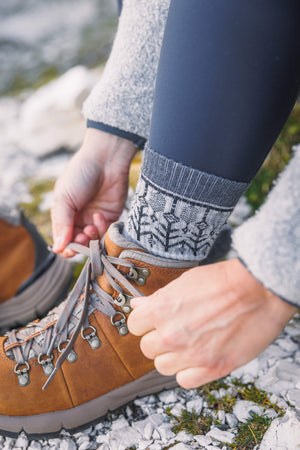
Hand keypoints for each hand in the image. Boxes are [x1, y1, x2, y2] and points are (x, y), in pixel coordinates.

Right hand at [51, 128, 136, 255]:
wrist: (105, 160)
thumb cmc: (80, 175)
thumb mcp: (64, 199)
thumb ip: (61, 224)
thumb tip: (56, 249)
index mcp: (64, 215)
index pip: (63, 239)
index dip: (66, 247)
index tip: (69, 248)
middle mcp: (80, 219)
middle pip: (80, 243)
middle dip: (80, 245)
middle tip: (81, 238)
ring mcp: (96, 218)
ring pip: (95, 241)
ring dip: (92, 238)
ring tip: (91, 227)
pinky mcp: (112, 217)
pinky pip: (108, 233)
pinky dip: (103, 230)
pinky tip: (100, 217)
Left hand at [128, 258, 296, 387]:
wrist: (259, 288)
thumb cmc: (224, 280)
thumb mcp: (185, 281)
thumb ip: (158, 298)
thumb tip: (138, 304)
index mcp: (161, 310)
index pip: (134, 325)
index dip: (145, 322)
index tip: (155, 321)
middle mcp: (171, 334)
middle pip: (147, 348)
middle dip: (159, 339)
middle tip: (177, 330)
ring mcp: (191, 354)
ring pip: (162, 366)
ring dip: (172, 357)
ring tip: (190, 343)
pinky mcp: (212, 368)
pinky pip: (184, 380)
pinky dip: (189, 371)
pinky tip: (200, 356)